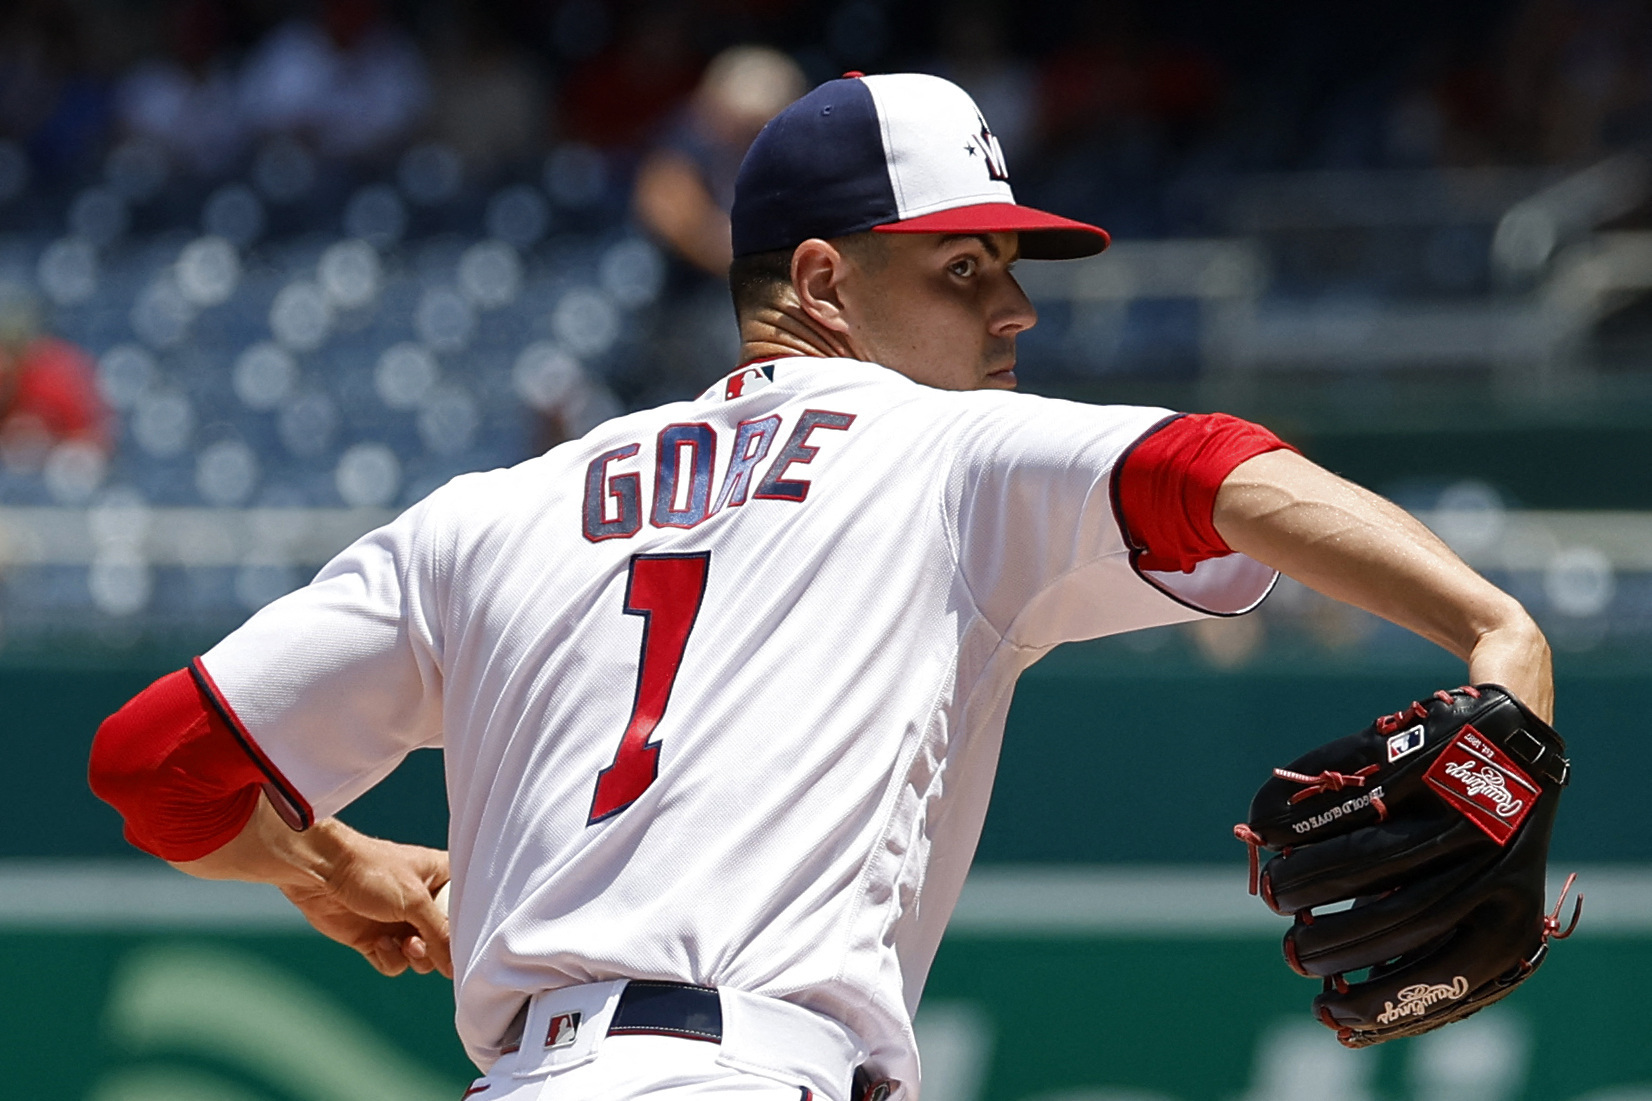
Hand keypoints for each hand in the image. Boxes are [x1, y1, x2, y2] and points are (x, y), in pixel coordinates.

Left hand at [277, 828, 452, 978]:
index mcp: (442, 879)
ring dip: (413, 956)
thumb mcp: (415, 900)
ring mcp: (399, 922)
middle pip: (445, 941)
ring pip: (421, 957)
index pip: (467, 911)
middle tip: (419, 941)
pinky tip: (378, 943)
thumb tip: (455, 968)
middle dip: (434, 948)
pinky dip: (389, 958)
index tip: (462, 942)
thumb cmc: (372, 871)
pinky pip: (394, 963)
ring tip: (402, 943)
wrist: (321, 872)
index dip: (466, 929)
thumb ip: (440, 934)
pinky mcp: (375, 939)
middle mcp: (423, 903)